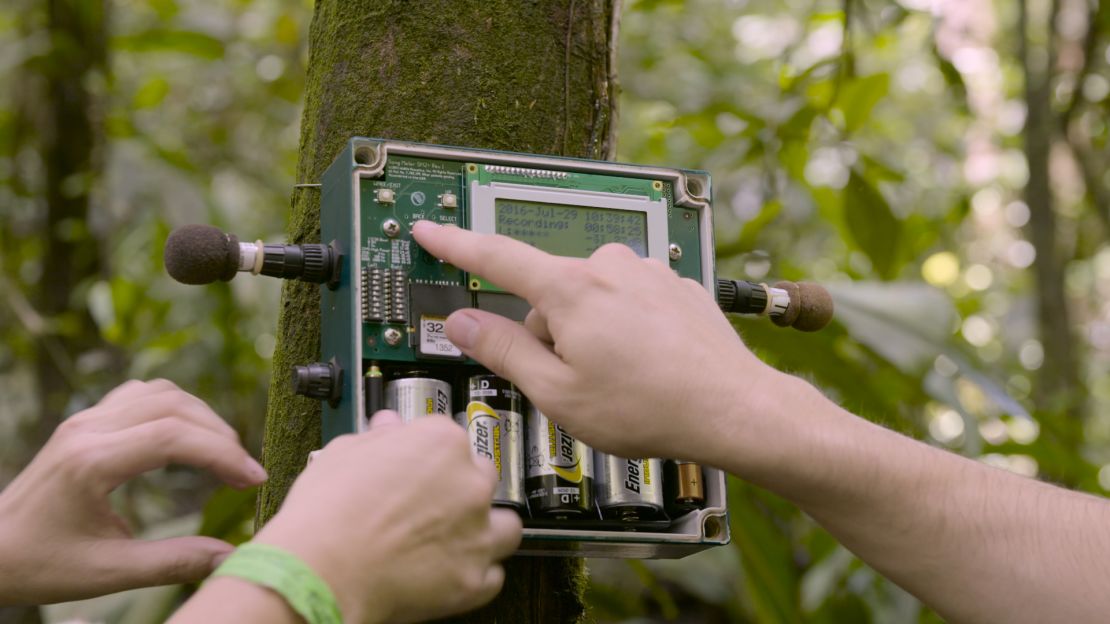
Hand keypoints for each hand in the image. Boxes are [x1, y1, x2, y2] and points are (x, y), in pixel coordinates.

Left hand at [0, 379, 265, 604]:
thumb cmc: (39, 564)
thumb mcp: (107, 572)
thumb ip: (172, 563)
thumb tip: (231, 557)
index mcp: (91, 462)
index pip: (173, 437)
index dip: (223, 455)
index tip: (254, 480)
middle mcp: (88, 429)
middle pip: (174, 406)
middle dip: (220, 435)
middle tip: (245, 472)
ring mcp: (85, 419)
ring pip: (161, 392)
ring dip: (201, 417)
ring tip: (223, 454)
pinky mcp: (86, 421)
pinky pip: (142, 394)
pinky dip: (177, 408)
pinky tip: (189, 437)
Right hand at [254, 411, 521, 623]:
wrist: (320, 573)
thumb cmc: (326, 514)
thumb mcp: (344, 453)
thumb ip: (378, 437)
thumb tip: (389, 426)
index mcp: (442, 444)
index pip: (452, 438)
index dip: (432, 456)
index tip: (421, 468)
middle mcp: (469, 484)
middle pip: (484, 477)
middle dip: (462, 489)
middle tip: (433, 505)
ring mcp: (477, 533)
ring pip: (506, 526)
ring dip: (486, 530)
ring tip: (454, 539)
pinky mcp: (474, 579)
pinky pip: (493, 575)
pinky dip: (476, 574)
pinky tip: (449, 571)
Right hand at [411, 221, 782, 461]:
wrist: (733, 408)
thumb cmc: (651, 407)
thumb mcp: (558, 393)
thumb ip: (504, 351)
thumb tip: (463, 325)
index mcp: (572, 289)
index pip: (496, 258)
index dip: (455, 245)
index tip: (431, 228)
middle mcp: (610, 267)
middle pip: (549, 293)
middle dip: (549, 334)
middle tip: (576, 383)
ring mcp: (647, 272)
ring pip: (591, 299)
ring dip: (590, 332)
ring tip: (621, 380)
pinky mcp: (675, 284)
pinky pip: (628, 301)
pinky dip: (626, 329)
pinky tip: (647, 366)